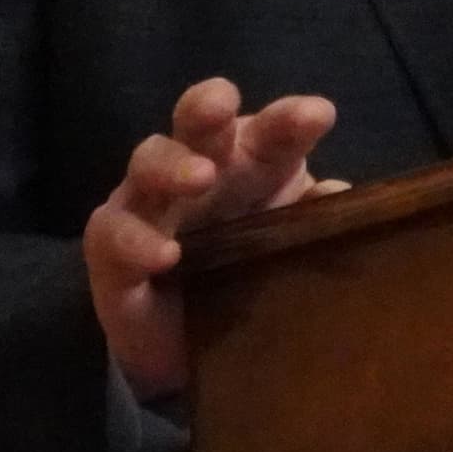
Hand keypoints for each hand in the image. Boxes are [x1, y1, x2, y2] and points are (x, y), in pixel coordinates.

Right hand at [83, 77, 344, 401]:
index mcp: (250, 160)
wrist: (187, 345)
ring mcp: (149, 202)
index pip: (271, 130)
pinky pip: (114, 234)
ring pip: (149, 162)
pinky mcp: (111, 248)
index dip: (290, 118)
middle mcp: (196, 167)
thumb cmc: (246, 270)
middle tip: (224, 107)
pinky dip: (138, 240)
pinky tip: (166, 254)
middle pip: (196, 122)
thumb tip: (341, 197)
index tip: (318, 116)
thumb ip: (316, 221)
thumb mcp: (287, 248)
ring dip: (172, 164)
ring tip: (200, 176)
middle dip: (208, 106)